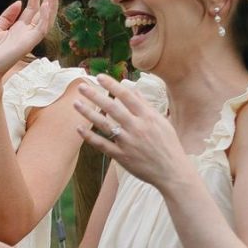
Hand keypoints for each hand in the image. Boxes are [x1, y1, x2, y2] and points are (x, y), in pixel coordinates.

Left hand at [0, 0, 60, 85]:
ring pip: (46, 19)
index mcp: (18, 28)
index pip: (31, 8)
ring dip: (52, 4)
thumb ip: (8, 16)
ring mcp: (29, 38)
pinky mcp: (28, 44)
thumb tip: (19, 2)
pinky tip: (47, 5)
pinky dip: (45, 17)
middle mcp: (26, 32)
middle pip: (42, 11)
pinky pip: (41, 29)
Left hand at [75, 73, 188, 192]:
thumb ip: (145, 105)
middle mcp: (137, 127)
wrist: (172, 171)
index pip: (127, 96)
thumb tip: (132, 88)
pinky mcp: (122, 156)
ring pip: (104, 125)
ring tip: (76, 103)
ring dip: (88, 113)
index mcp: (148, 117)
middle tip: (81, 86)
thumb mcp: (161, 121)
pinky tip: (79, 128)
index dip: (112, 85)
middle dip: (96, 96)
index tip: (99, 77)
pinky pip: (102, 144)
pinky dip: (89, 137)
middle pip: (112, 108)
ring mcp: (128, 142)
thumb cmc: (168, 144)